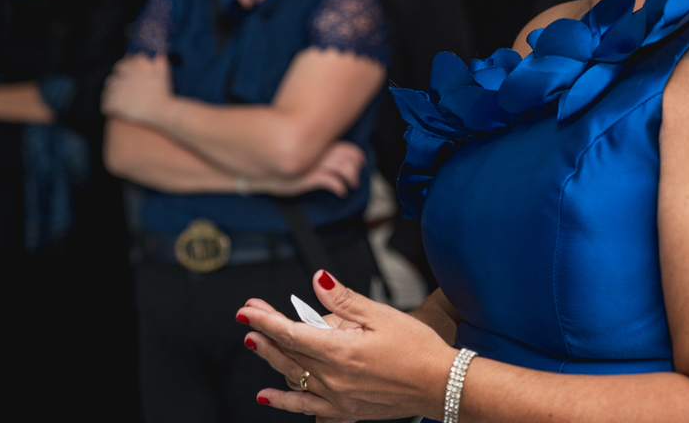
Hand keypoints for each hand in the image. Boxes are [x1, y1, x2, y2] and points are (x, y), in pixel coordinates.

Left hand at [101, 53, 173, 126]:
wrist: (161, 110)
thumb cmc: (163, 94)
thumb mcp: (163, 75)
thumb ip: (160, 63)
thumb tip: (160, 54)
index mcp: (133, 70)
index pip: (120, 66)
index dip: (120, 71)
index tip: (121, 75)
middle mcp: (124, 78)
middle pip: (111, 80)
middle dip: (114, 85)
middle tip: (119, 92)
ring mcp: (117, 91)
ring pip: (107, 92)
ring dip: (109, 97)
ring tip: (115, 103)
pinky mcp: (114, 104)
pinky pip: (106, 105)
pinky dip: (108, 108)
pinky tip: (112, 111)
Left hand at [237, 270, 455, 420]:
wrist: (440, 384)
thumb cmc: (417, 348)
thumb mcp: (381, 314)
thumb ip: (343, 299)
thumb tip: (318, 279)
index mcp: (341, 351)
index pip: (292, 332)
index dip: (266, 320)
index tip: (248, 310)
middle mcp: (333, 378)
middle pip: (289, 353)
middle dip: (266, 334)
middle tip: (249, 319)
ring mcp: (337, 398)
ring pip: (292, 378)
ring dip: (270, 360)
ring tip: (253, 345)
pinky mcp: (345, 412)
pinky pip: (306, 408)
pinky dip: (285, 402)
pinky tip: (269, 396)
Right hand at [274, 141, 365, 197]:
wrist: (263, 169)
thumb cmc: (280, 162)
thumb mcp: (301, 153)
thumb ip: (315, 152)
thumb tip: (328, 156)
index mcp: (318, 145)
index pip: (344, 146)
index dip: (356, 154)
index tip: (361, 160)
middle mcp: (318, 153)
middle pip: (346, 157)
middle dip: (355, 167)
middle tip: (356, 177)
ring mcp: (314, 165)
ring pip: (342, 168)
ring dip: (350, 177)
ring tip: (351, 184)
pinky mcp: (309, 178)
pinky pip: (331, 181)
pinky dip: (339, 186)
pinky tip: (341, 191)